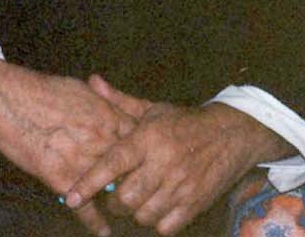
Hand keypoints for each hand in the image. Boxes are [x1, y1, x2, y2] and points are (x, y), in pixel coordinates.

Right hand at [0, 53, 136, 236]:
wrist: (7, 100)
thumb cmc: (41, 90)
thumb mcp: (80, 89)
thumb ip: (102, 102)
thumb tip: (112, 106)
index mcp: (108, 119)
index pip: (140, 145)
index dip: (147, 157)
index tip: (151, 166)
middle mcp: (101, 143)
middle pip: (131, 171)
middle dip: (139, 182)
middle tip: (145, 194)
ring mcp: (83, 162)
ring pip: (111, 191)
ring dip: (121, 203)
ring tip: (129, 214)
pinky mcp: (61, 179)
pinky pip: (84, 207)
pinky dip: (95, 222)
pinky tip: (103, 231)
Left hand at [66, 76, 290, 236]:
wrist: (233, 135)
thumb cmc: (184, 122)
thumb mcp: (152, 109)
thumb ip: (119, 101)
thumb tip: (92, 81)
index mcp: (148, 139)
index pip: (112, 165)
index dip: (89, 183)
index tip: (71, 198)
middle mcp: (163, 164)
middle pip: (125, 198)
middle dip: (113, 201)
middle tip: (114, 194)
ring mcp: (181, 186)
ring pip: (143, 215)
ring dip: (134, 213)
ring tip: (136, 200)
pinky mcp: (196, 204)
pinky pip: (166, 227)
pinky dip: (157, 222)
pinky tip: (157, 208)